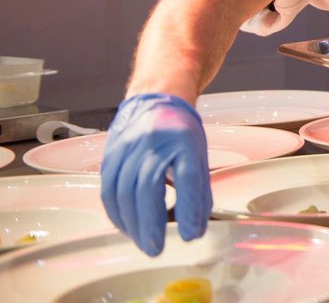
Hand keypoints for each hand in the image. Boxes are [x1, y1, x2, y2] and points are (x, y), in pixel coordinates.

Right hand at [101, 93, 211, 255]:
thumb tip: (195, 230)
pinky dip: (117, 214)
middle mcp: (153, 142)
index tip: (191, 235)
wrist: (156, 100)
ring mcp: (128, 147)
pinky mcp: (110, 156)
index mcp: (184, 140)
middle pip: (147, 186)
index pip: (187, 175)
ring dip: (131, 223)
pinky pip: (108, 190)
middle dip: (150, 223)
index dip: (189, 206)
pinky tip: (127, 227)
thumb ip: (198, 191)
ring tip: (144, 242)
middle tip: (156, 248)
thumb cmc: (181, 133)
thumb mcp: (199, 156)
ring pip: (122, 191)